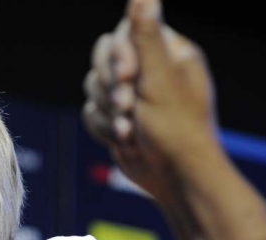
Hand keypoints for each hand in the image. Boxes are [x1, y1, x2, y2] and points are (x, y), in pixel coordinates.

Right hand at [83, 0, 219, 201]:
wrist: (172, 178)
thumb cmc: (175, 130)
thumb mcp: (159, 79)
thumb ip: (146, 36)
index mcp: (168, 53)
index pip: (124, 35)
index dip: (117, 55)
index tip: (128, 76)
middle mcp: (149, 70)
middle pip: (102, 60)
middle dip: (109, 86)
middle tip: (126, 107)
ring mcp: (132, 95)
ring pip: (93, 87)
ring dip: (106, 111)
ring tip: (128, 129)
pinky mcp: (116, 117)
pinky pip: (91, 112)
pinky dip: (103, 127)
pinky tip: (122, 139)